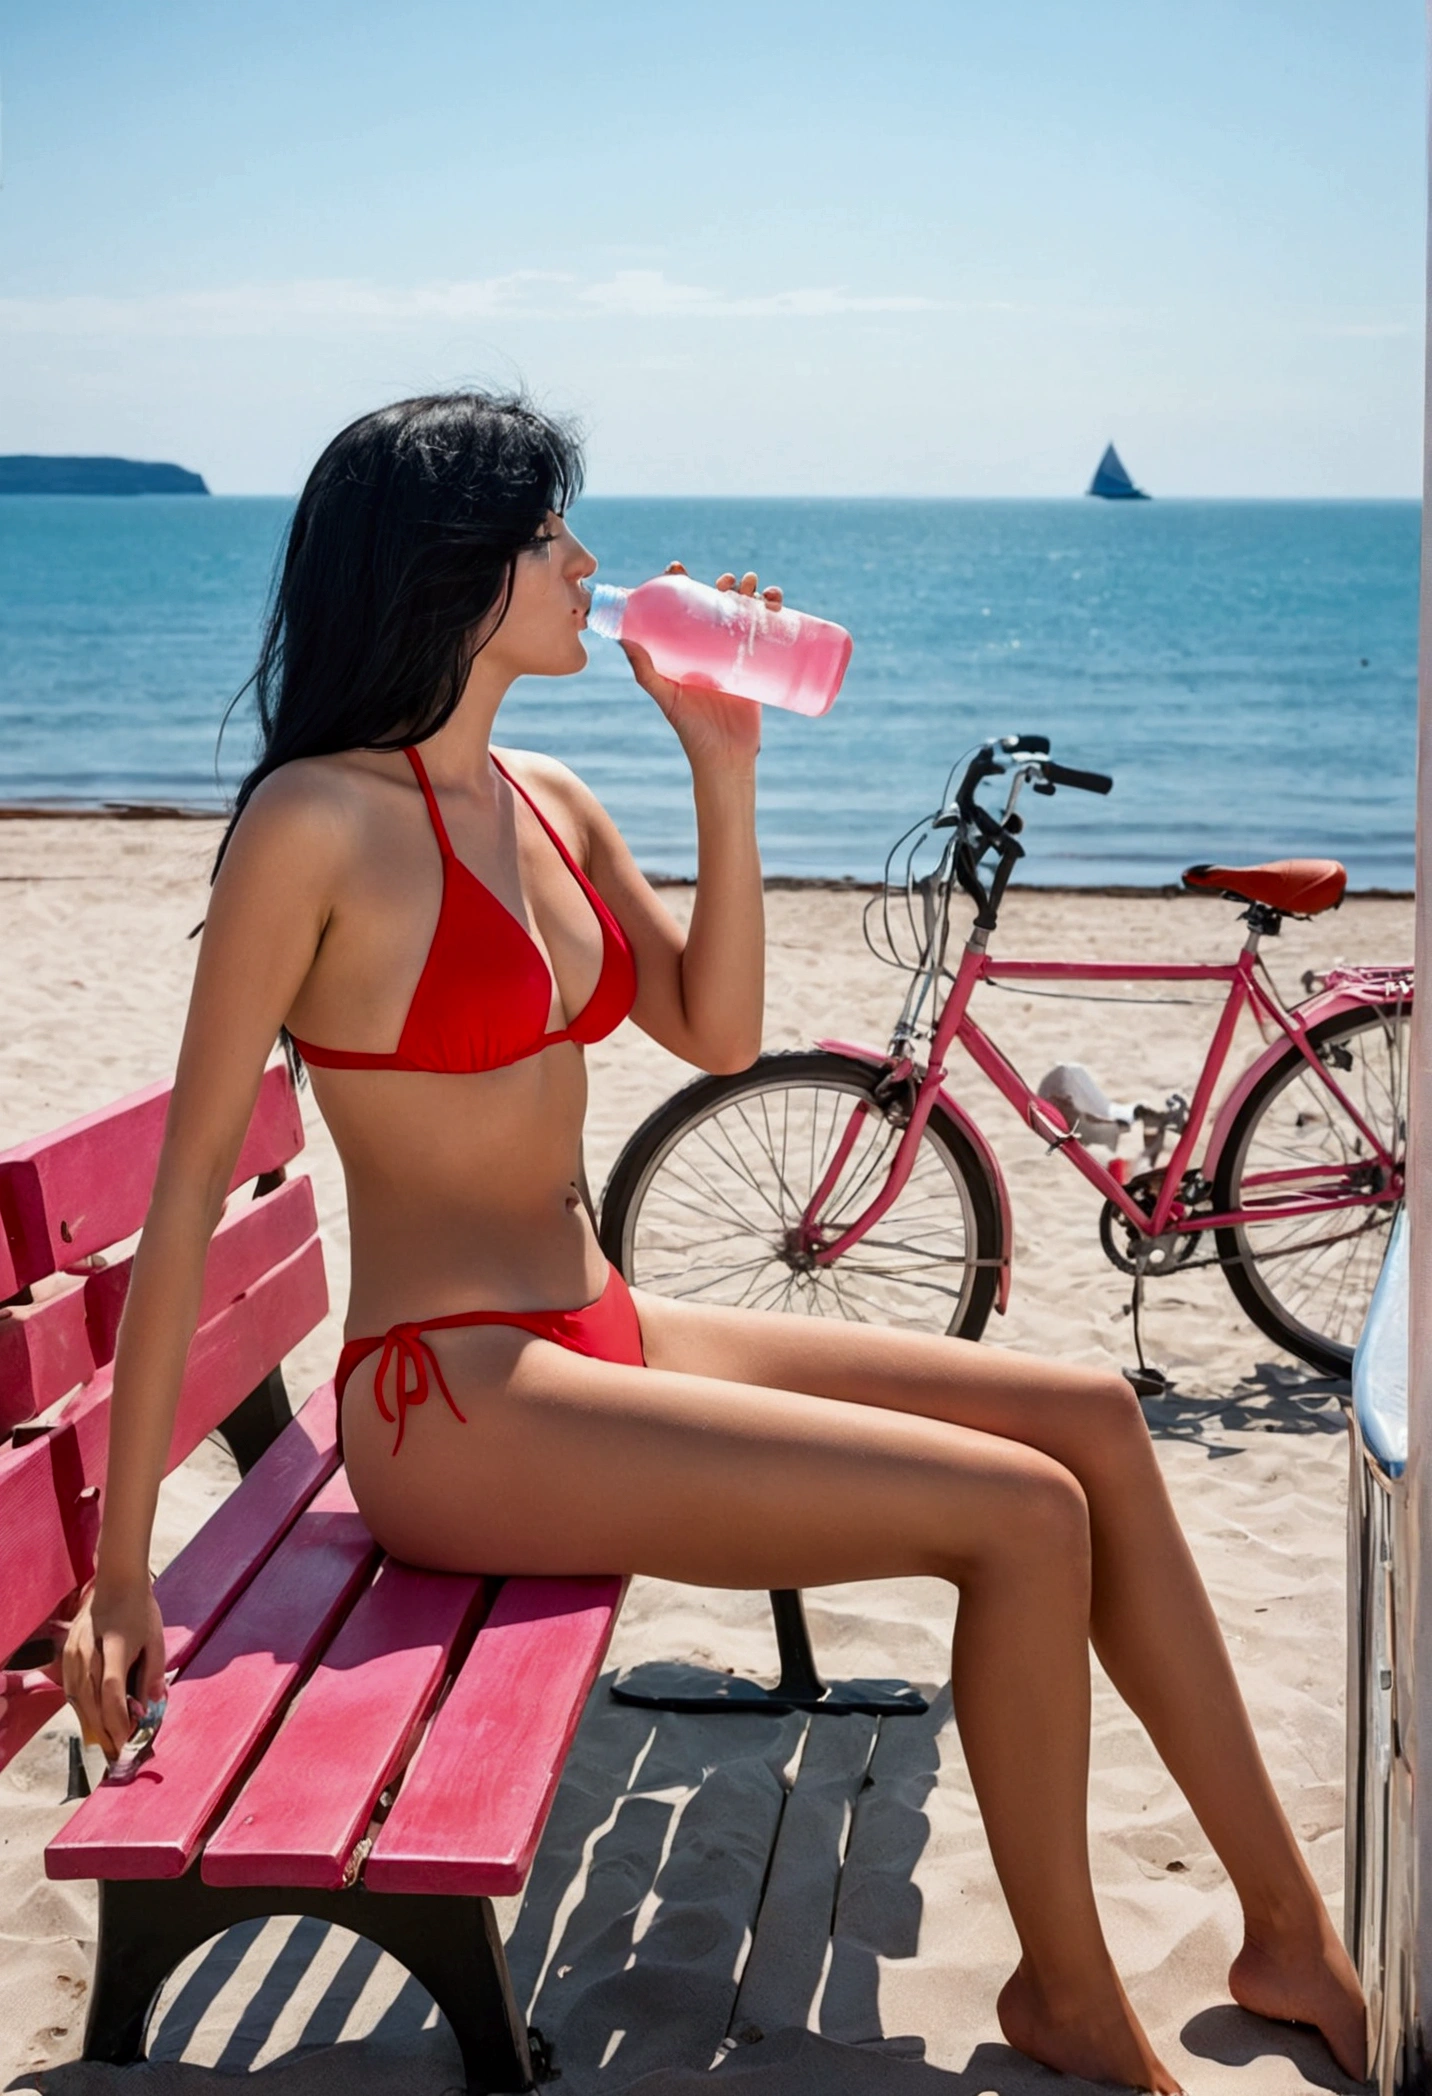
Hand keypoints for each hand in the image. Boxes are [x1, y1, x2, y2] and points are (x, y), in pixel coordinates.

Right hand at [62, 1575, 165, 1761]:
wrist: (116, 1582)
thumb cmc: (140, 1609)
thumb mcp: (156, 1638)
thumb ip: (154, 1672)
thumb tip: (153, 1706)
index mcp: (117, 1643)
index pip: (112, 1689)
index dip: (119, 1718)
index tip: (129, 1738)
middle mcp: (90, 1649)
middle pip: (91, 1700)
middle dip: (105, 1730)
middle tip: (119, 1753)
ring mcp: (75, 1651)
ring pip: (77, 1697)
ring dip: (91, 1723)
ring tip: (107, 1743)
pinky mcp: (67, 1652)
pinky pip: (71, 1688)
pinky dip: (81, 1708)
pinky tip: (92, 1719)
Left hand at [621, 563, 781, 769]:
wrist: (726, 758)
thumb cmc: (691, 731)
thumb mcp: (665, 697)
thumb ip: (645, 671)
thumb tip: (624, 638)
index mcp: (685, 650)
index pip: (680, 608)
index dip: (680, 584)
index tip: (678, 568)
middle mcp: (709, 649)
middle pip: (719, 605)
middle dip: (726, 585)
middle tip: (729, 582)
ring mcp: (736, 657)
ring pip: (747, 614)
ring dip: (755, 593)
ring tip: (757, 588)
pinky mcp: (760, 667)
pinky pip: (770, 635)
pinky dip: (777, 614)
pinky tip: (778, 603)